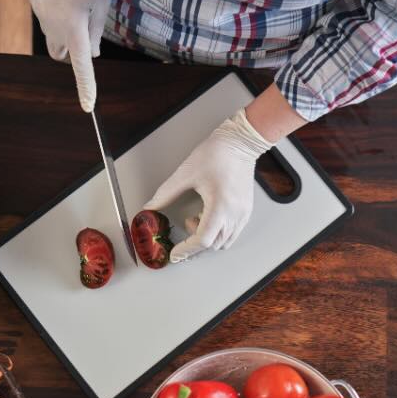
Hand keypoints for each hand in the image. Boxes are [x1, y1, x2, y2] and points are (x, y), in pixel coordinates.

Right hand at [29, 0, 111, 111]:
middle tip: (85, 31)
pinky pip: (46, 18)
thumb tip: (91, 55)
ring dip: (63, 33)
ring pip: (52, 36)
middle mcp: (53, 26)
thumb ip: (96, 32)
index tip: (88, 106)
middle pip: (61, 53)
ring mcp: (40, 14)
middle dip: (71, 51)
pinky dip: (56, 15)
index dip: (86, 87)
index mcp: (74, 29)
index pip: (82, 67)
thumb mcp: (101, 4)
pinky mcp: (34, 1)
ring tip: (76, 6)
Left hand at [144, 108, 272, 262]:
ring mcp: (242, 214)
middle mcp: (234, 214)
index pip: (202, 240)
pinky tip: (208, 218)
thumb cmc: (217, 154)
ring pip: (224, 242)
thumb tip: (150, 207)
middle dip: (194, 247)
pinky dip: (218, 233)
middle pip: (213, 245)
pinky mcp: (246, 211)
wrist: (240, 143)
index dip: (186, 250)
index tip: (175, 254)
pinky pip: (233, 233)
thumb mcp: (185, 174)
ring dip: (207, 240)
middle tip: (180, 243)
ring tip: (195, 220)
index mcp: (219, 205)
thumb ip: (166, 194)